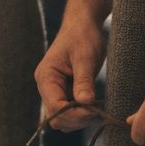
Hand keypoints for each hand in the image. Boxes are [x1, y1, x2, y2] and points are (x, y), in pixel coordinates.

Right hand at [34, 17, 105, 131]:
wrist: (82, 25)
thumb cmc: (83, 36)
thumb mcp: (85, 58)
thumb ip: (84, 81)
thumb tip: (86, 103)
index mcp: (46, 77)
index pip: (55, 107)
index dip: (74, 115)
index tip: (95, 112)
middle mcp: (45, 87)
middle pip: (56, 118)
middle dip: (76, 119)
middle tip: (98, 113)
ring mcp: (53, 91)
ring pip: (61, 118)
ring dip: (78, 119)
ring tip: (97, 110)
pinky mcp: (62, 92)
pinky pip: (67, 112)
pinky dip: (80, 114)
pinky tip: (93, 107)